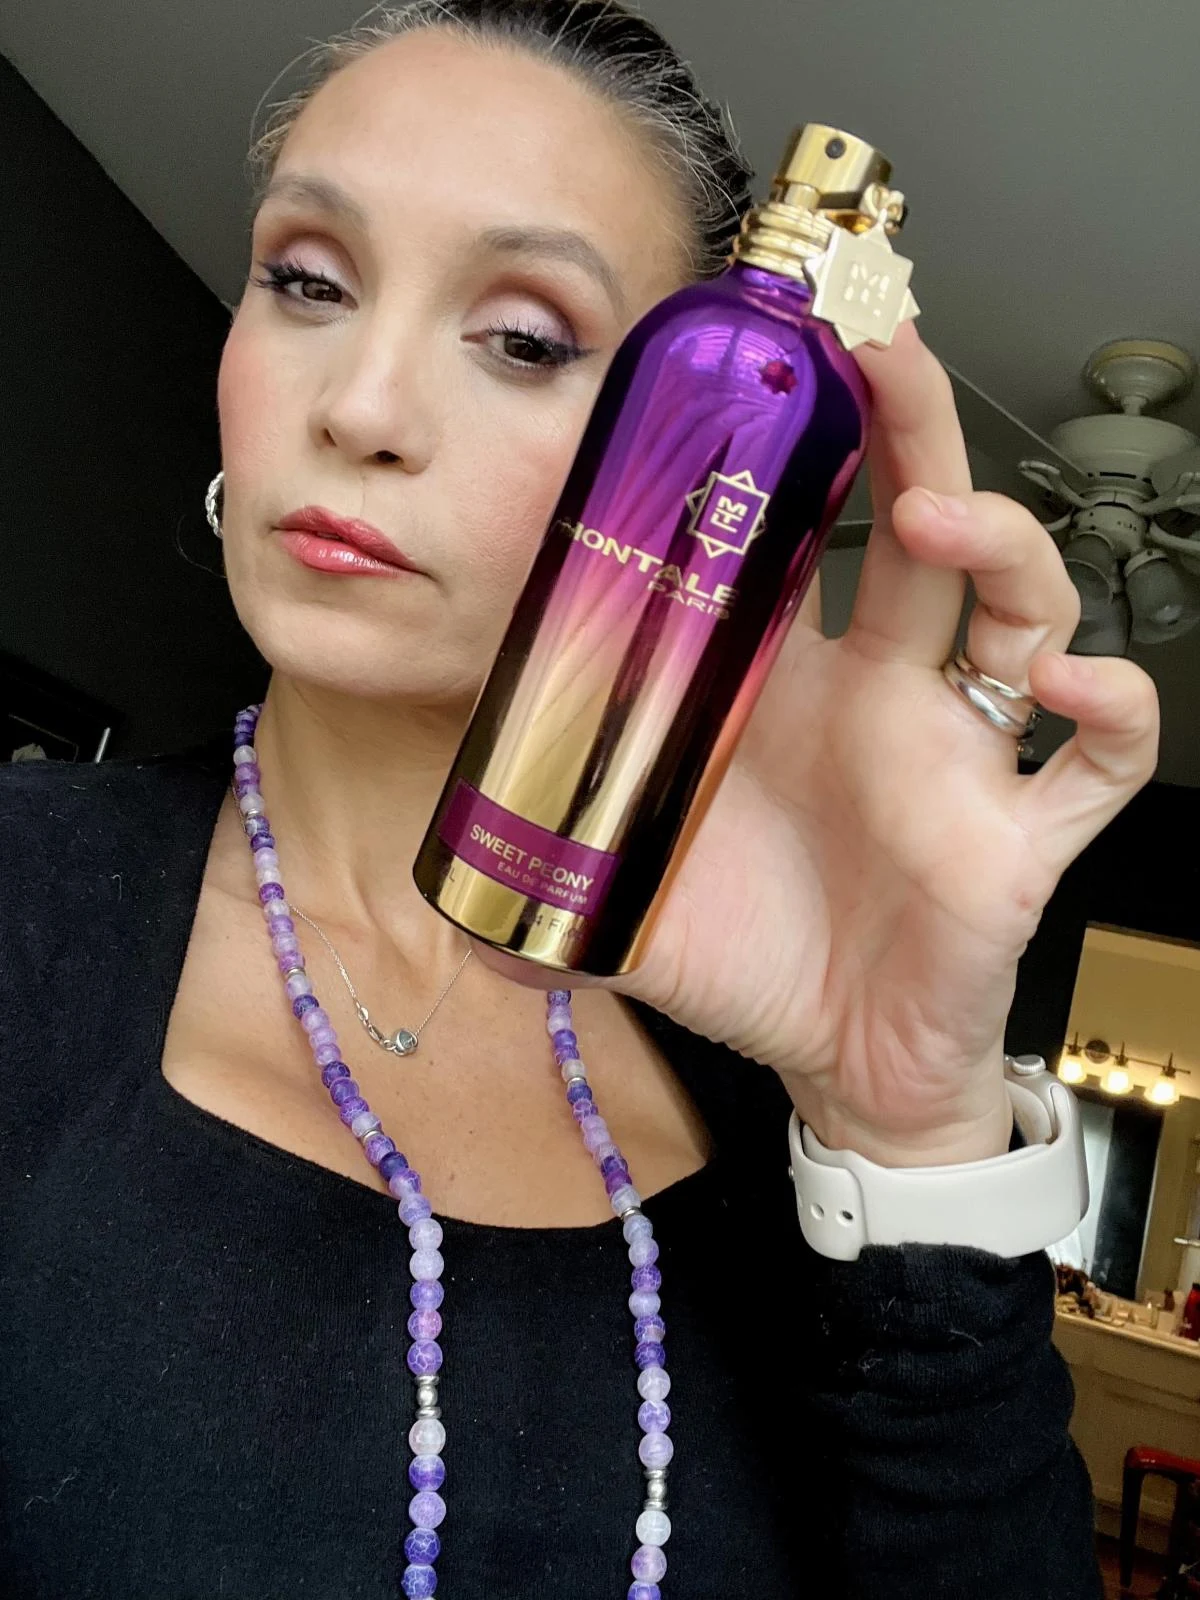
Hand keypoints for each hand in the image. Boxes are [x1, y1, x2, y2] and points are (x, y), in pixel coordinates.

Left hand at [617, 322, 1159, 1166]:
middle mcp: (884, 695)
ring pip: (1017, 607)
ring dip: (996, 542)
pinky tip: (1072, 681)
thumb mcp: (624, 896)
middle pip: (924, 525)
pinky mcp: (1016, 833)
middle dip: (912, 426)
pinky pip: (1100, 758)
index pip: (806, 534)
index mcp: (787, 685)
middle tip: (877, 343)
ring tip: (936, 515)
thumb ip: (537, 873)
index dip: (796, 448)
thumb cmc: (748, 955)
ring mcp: (958, 754)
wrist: (839, 1061)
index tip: (761, 371)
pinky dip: (1112, 709)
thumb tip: (447, 872)